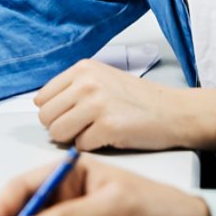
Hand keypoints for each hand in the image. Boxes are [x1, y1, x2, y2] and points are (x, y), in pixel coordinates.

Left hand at [34, 59, 186, 150]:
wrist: (173, 111)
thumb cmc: (138, 100)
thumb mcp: (102, 79)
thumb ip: (73, 88)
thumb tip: (43, 108)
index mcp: (82, 68)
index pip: (42, 98)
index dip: (54, 113)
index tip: (70, 117)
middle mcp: (86, 82)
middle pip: (46, 117)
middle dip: (61, 128)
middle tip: (83, 128)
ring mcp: (96, 103)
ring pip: (58, 133)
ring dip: (74, 138)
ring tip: (95, 132)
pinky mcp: (108, 126)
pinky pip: (80, 146)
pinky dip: (92, 147)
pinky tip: (109, 137)